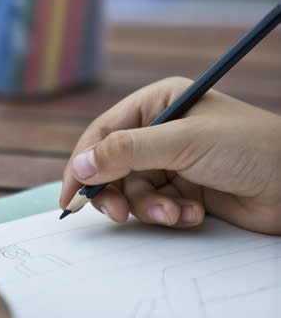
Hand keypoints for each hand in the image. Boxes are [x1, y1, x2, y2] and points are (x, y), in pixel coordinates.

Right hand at [60, 77, 280, 233]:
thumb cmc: (248, 147)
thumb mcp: (183, 142)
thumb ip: (127, 152)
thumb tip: (80, 164)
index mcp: (158, 103)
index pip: (105, 131)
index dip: (83, 161)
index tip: (70, 194)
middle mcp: (161, 131)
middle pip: (113, 164)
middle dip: (116, 191)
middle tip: (118, 213)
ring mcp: (173, 161)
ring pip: (133, 190)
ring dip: (150, 207)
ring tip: (177, 212)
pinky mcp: (185, 190)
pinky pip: (157, 206)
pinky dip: (171, 214)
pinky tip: (195, 214)